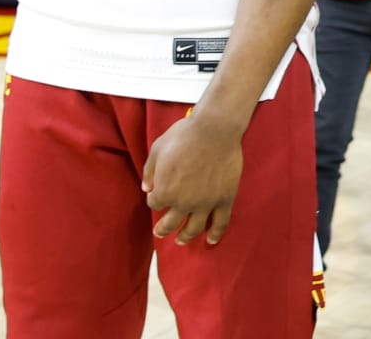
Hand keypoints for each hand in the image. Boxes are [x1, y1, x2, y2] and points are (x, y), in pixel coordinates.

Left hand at [141, 113, 243, 245]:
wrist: (215, 130)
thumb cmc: (184, 135)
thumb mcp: (157, 148)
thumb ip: (149, 170)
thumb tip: (145, 188)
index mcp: (165, 191)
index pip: (154, 204)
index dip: (155, 199)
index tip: (157, 194)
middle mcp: (183, 203)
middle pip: (170, 223)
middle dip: (163, 228)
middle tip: (160, 232)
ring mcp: (205, 204)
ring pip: (194, 228)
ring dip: (185, 236)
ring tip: (181, 240)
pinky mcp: (224, 200)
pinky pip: (220, 223)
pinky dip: (215, 234)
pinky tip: (211, 241)